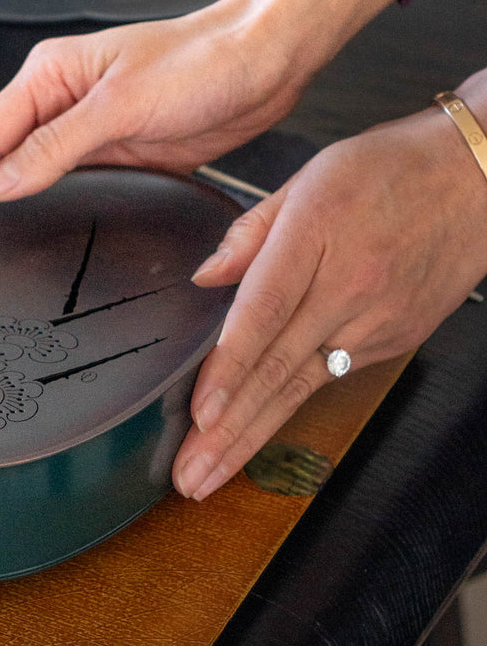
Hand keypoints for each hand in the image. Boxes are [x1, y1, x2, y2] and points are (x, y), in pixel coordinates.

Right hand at [0, 0, 398, 222]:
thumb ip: (55, 147)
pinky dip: (59, 209)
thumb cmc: (202, 61)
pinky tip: (50, 235)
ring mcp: (93, 129)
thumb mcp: (121, 106)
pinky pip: (79, 186)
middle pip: (3, 158)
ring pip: (38, 176)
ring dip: (16, 207)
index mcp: (49, 76)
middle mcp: (63, 101)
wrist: (269, 59)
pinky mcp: (125, 152)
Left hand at [172, 91, 486, 500]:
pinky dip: (288, 409)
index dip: (229, 369)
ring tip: (209, 474)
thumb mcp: (308, 177)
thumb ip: (251, 230)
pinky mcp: (395, 339)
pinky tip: (252, 436)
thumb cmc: (392, 168)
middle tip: (187, 478)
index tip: (200, 414)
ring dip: (251, 436)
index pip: (264, 313)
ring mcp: (376, 322)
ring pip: (301, 388)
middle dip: (228, 432)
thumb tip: (206, 277)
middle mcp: (348, 288)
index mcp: (316, 234)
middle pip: (278, 371)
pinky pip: (330, 377)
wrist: (479, 182)